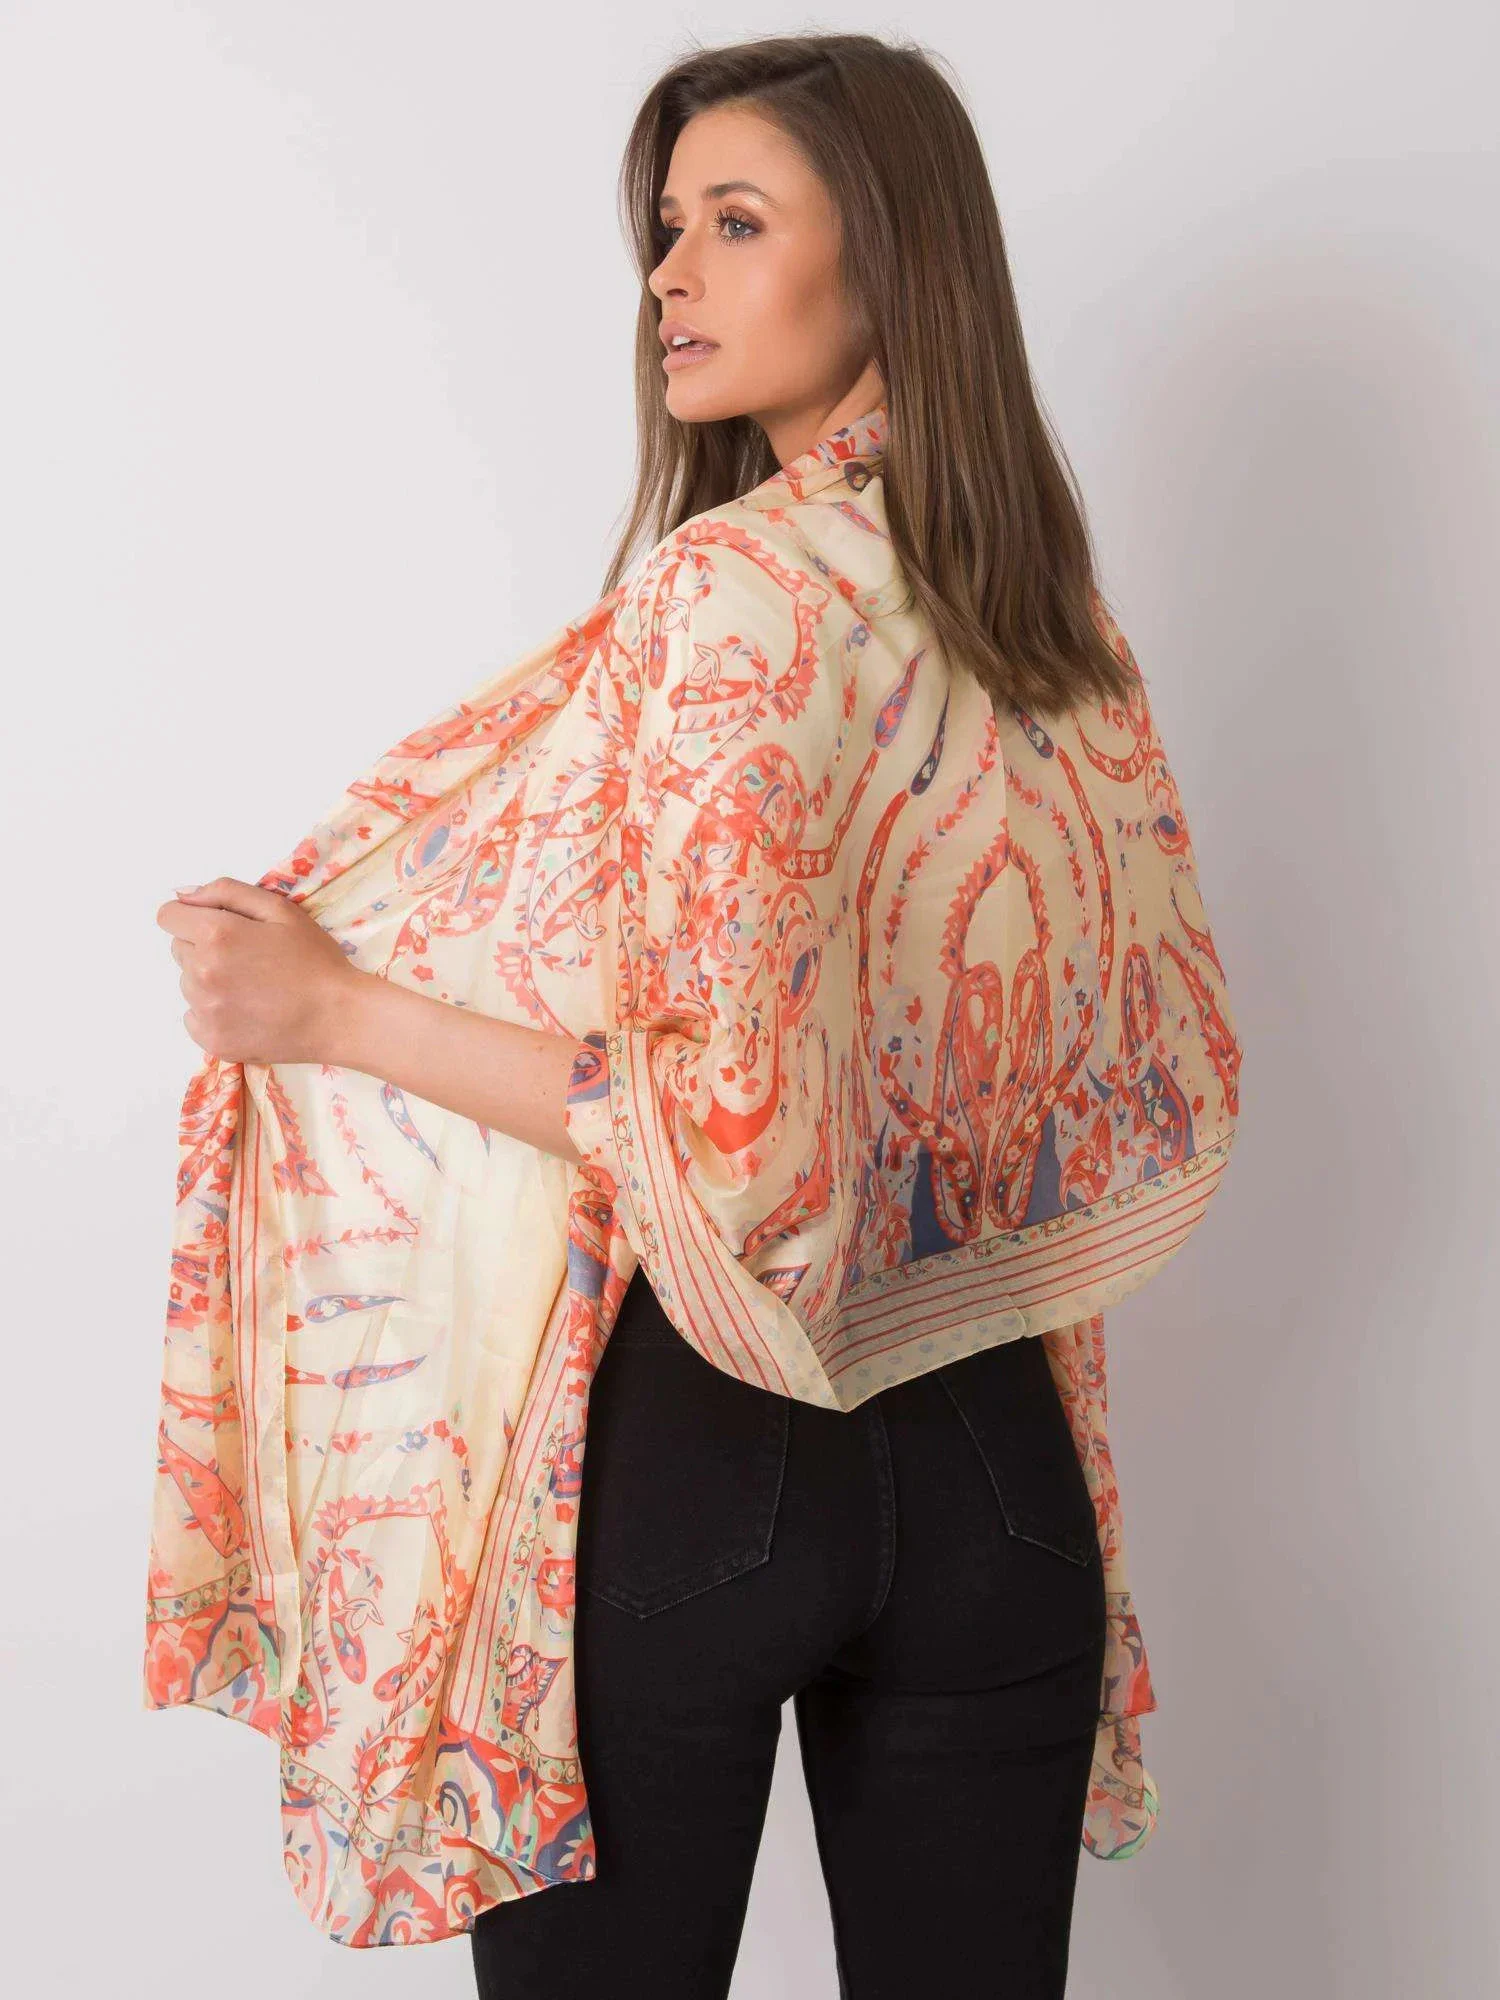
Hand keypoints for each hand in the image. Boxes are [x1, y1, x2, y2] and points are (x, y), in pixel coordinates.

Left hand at [156, 876, 362, 1065]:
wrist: (339, 1017)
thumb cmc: (315, 959)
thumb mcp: (280, 910)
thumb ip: (226, 892)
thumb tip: (183, 894)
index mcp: (216, 934)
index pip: (168, 916)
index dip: (191, 917)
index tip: (217, 927)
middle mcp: (201, 972)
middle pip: (178, 949)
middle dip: (203, 948)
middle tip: (247, 959)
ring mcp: (204, 1010)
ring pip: (187, 984)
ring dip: (210, 981)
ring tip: (252, 988)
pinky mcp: (211, 1040)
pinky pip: (193, 1018)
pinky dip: (213, 1013)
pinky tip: (247, 1012)